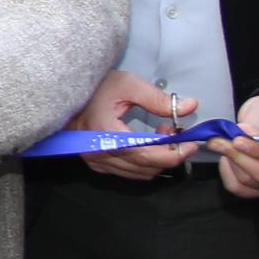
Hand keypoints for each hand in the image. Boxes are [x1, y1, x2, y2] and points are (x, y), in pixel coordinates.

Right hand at [71, 68, 201, 181]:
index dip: (173, 153)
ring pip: (140, 173)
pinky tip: (148, 144)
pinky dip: (145, 163)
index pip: (147, 155)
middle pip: (146, 167)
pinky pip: (129, 172)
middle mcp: (99, 154)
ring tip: (163, 136)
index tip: (191, 144)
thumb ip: (158, 99)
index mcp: (106, 135)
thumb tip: (190, 106)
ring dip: (158, 159)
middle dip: (169, 154)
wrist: (67, 94)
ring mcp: (97, 162)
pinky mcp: (97, 164)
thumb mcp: (128, 85)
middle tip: (179, 136)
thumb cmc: (96, 87)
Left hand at [217, 86, 258, 199]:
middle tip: (217, 140)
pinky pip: (243, 189)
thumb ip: (256, 123)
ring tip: (219, 144)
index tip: (237, 140)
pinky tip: (226, 158)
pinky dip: (229, 175)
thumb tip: (242, 135)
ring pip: (254, 183)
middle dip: (240, 157)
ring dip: (232, 164)